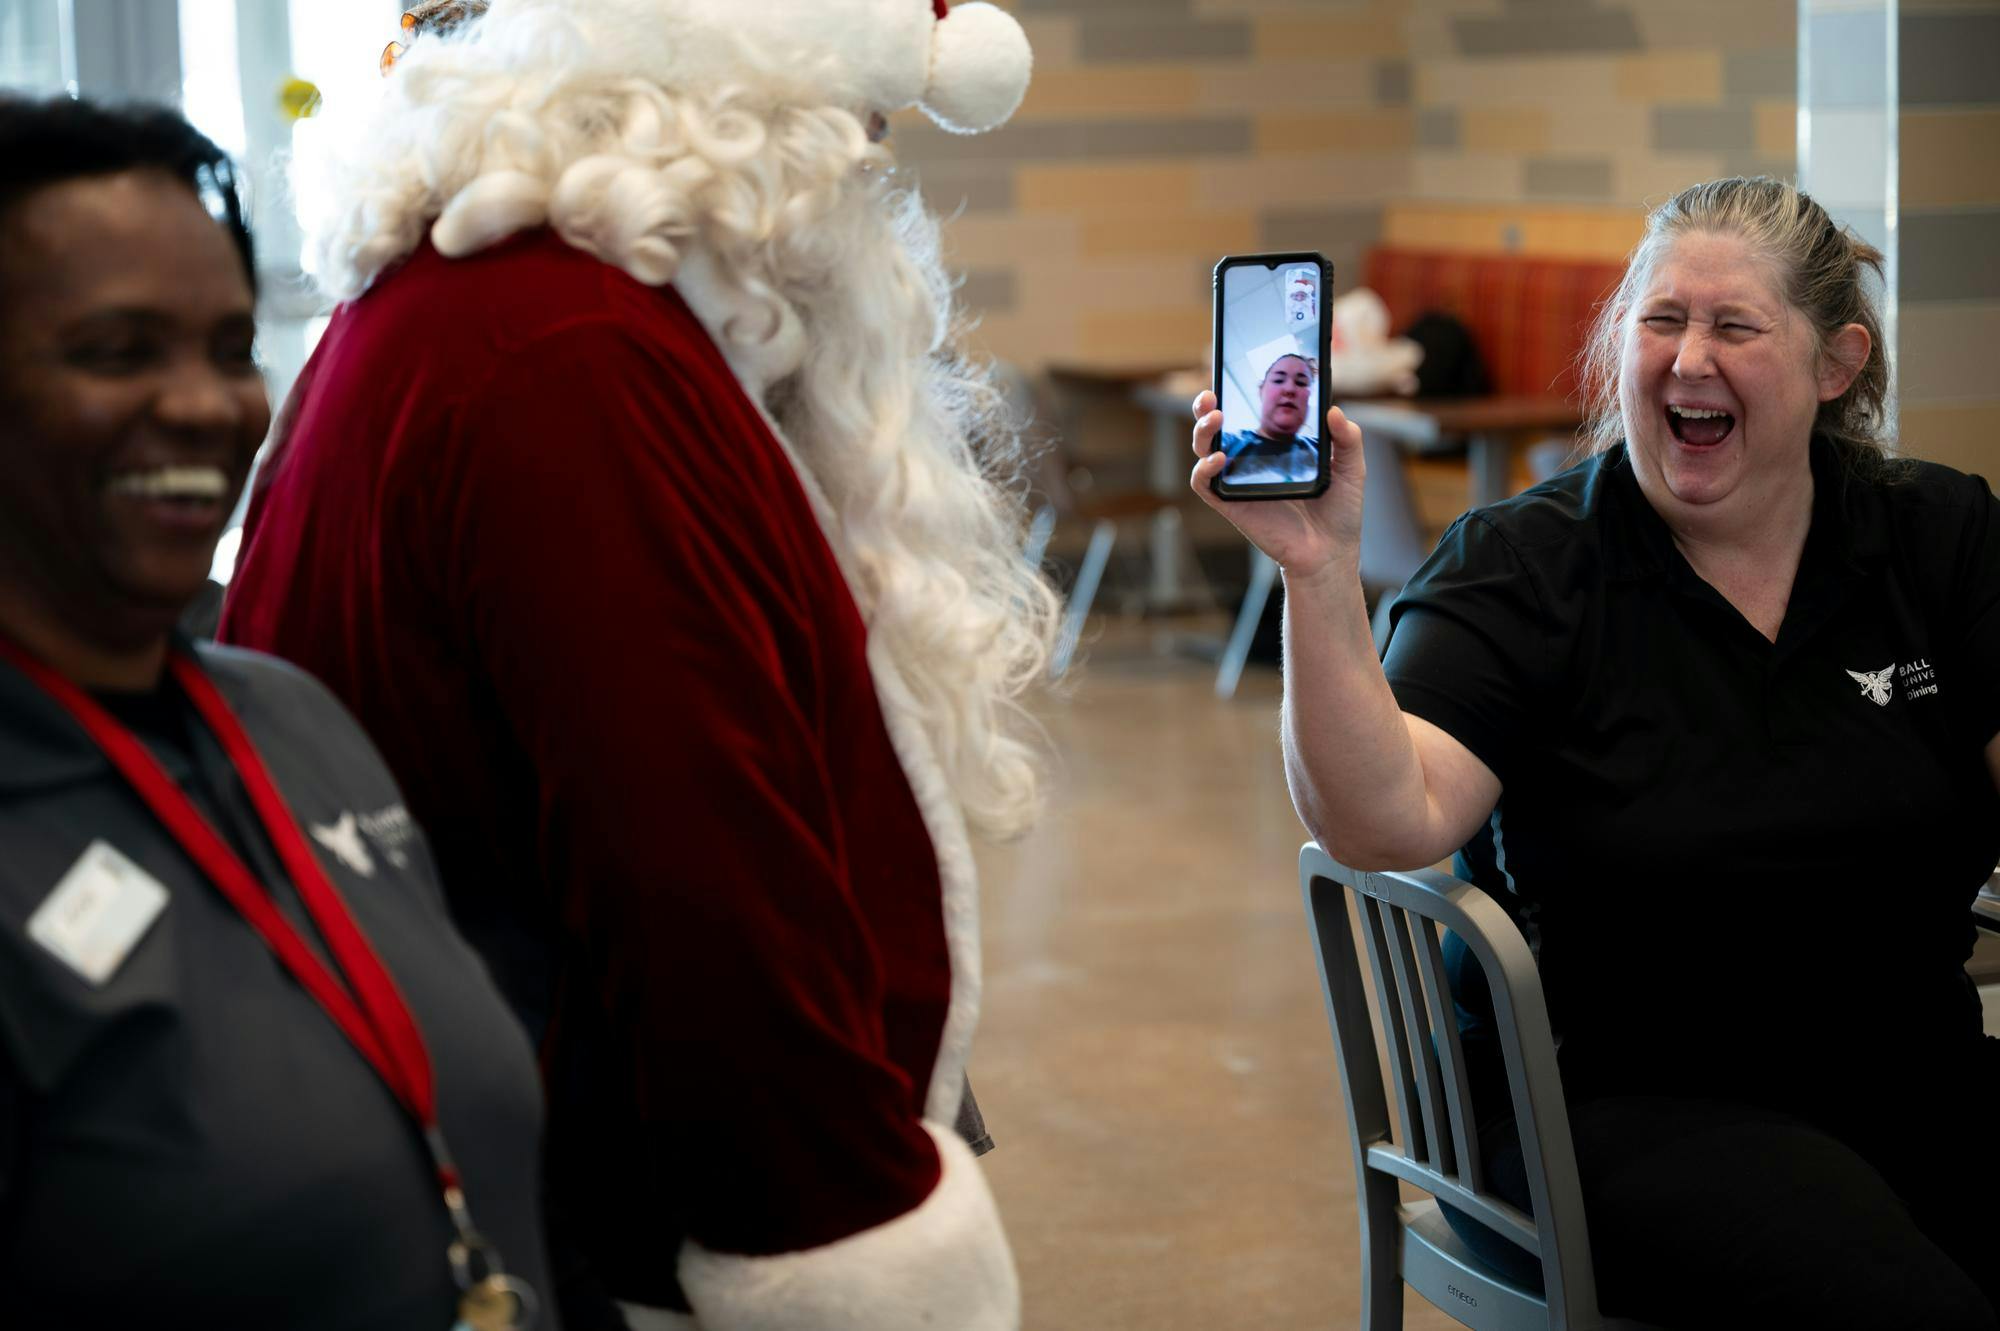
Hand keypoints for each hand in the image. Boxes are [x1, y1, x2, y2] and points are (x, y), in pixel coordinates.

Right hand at [1188, 391, 1365, 584]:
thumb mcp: (1352, 468)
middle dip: (1203, 408)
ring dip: (1202, 431)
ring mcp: (1238, 483)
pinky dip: (1204, 469)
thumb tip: (1334, 411)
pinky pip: (1204, 484)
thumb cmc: (1339, 512)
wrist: (1331, 552)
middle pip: (1215, 428)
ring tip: (1215, 418)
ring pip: (1203, 451)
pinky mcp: (1231, 505)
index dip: (1231, 396)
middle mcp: (1250, 462)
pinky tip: (1220, 458)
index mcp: (1274, 448)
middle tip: (1210, 395)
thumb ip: (1348, 438)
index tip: (1230, 377)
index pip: (1245, 415)